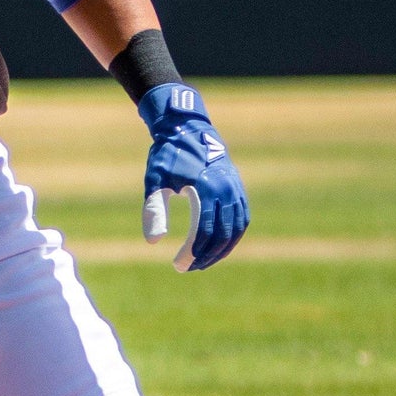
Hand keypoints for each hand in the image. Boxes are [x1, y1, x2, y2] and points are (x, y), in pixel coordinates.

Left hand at [139, 84, 249, 271]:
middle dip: (207, 255)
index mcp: (206, 188)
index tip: (179, 265)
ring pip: (236, 228)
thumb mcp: (156, 180)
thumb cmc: (167, 155)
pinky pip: (242, 217)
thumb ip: (154, 210)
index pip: (204, 231)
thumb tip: (153, 242)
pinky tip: (219, 245)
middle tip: (189, 267)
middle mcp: (226, 189)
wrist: (187, 128)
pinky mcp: (238, 187)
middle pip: (222, 234)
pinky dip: (233, 235)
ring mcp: (235, 188)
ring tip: (204, 261)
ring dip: (222, 249)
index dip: (193, 252)